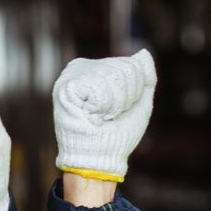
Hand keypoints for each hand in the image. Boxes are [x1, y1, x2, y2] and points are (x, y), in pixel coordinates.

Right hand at [52, 49, 155, 179]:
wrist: (99, 158)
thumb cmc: (118, 134)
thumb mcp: (139, 103)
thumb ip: (145, 77)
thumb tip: (143, 52)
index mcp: (98, 68)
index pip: (131, 65)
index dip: (134, 92)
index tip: (119, 110)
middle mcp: (83, 67)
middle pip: (124, 70)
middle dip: (125, 99)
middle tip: (108, 116)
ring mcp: (72, 75)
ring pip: (112, 78)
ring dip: (112, 106)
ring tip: (98, 117)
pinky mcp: (65, 87)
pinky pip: (98, 88)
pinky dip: (100, 108)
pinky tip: (89, 116)